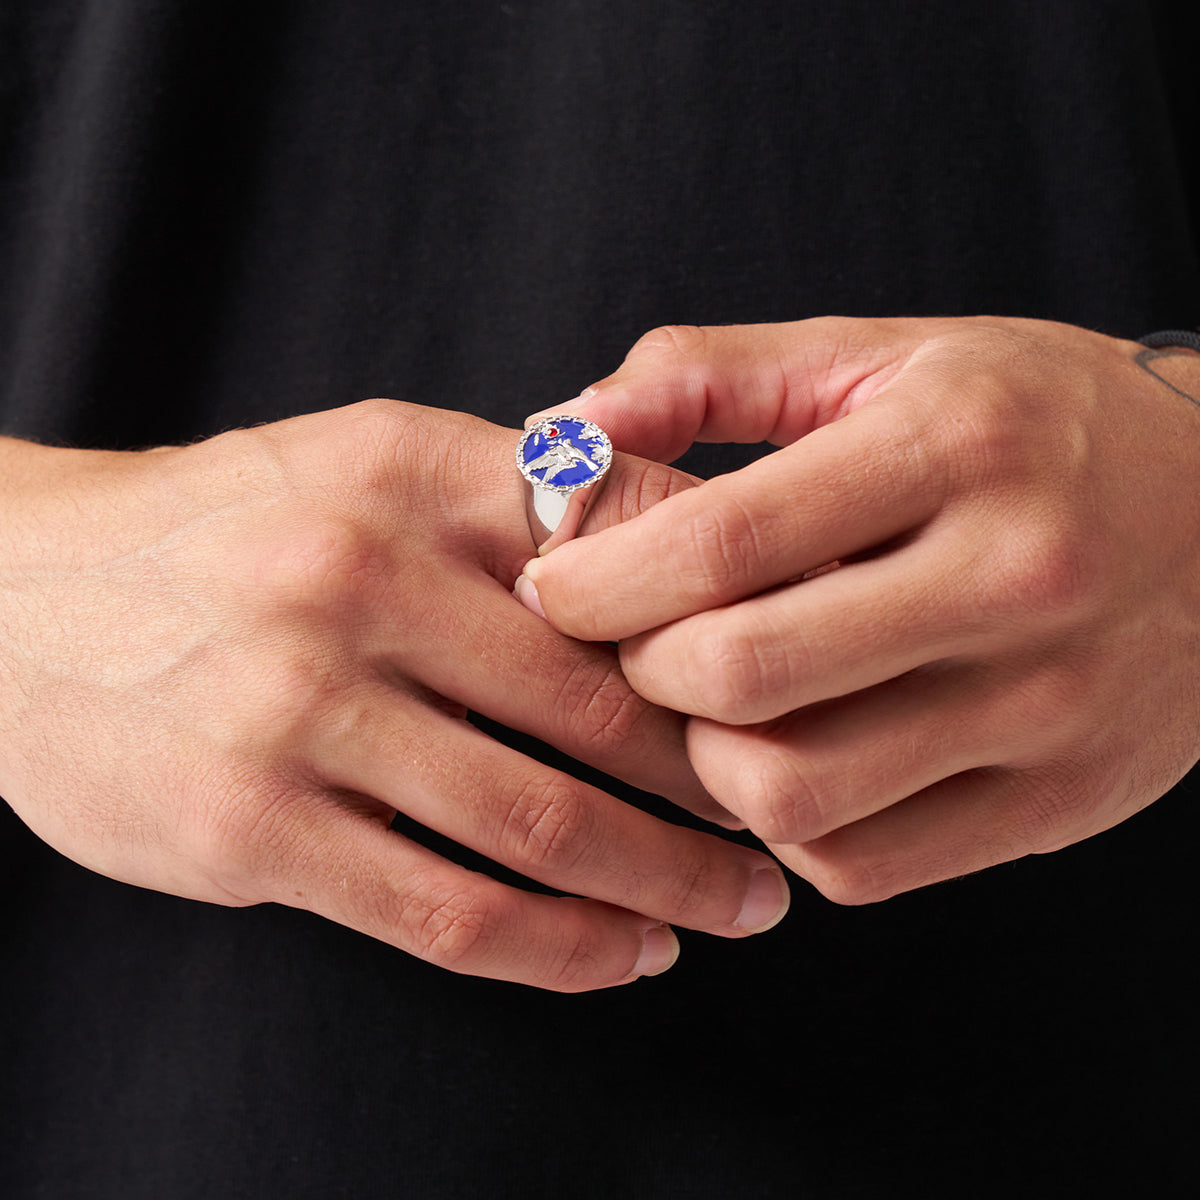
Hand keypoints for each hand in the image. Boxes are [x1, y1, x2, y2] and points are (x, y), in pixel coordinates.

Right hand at [0, 401, 788, 990]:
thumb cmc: (233, 530)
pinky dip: (559, 947)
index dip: (732, 633)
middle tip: (793, 823)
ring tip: (738, 906)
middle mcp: (361, 577)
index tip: (798, 694)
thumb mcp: (370, 465)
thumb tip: (684, 546)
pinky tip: (624, 954)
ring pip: (540, 822)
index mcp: (413, 473)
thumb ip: (515, 500)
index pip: (628, 548)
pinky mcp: (250, 827)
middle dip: (722, 782)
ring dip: (667, 880)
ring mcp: (299, 706)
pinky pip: (446, 909)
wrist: (20, 592)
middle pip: (601, 705)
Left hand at [520, 317, 1199, 900]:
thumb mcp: (887, 356)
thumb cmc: (1032, 423)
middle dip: (640, 671)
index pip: (727, 541)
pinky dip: (789, 825)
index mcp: (956, 446)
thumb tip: (569, 427)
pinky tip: (791, 754)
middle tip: (628, 641)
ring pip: (794, 793)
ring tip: (706, 703)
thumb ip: (716, 373)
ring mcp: (1046, 708)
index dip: (603, 578)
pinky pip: (863, 864)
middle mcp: (1014, 580)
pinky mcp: (1056, 802)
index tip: (555, 586)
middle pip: (745, 677)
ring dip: (704, 762)